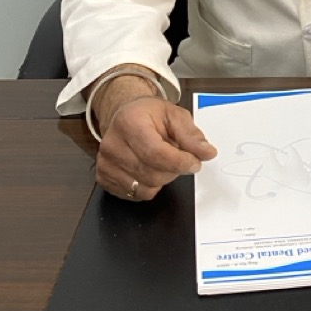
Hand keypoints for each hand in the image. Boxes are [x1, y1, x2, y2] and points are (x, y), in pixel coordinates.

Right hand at [95, 96, 216, 200]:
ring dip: (163, 179)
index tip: (195, 163)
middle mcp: (112, 144)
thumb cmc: (149, 115)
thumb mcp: (175, 115)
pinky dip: (149, 186)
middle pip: (152, 173)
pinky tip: (149, 168)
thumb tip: (207, 153)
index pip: (156, 153)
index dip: (180, 162)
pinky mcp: (104, 178)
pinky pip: (135, 195)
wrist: (125, 115)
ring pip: (145, 188)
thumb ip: (191, 135)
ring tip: (161, 160)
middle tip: (178, 156)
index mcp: (130, 123)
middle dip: (174, 170)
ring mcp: (105, 163)